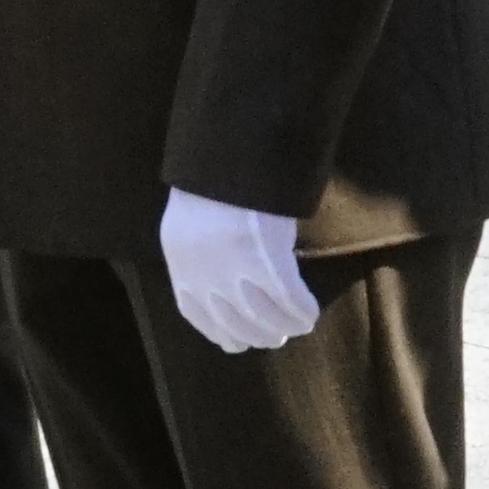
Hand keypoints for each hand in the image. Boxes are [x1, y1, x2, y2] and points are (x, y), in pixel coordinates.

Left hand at [158, 189, 318, 354]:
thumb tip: (229, 281)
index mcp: (180, 259)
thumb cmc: (217, 176)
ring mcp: (233, 268)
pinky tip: (309, 313)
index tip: (237, 340)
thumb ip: (204, 251)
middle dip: (256, 335)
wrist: (231, 148)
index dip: (219, 331)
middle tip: (276, 337)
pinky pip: (287, 299)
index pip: (195, 312)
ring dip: (282, 328)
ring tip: (298, 326)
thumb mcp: (195, 219)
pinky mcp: (264, 260)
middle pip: (232, 322)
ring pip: (261, 317)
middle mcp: (202, 271)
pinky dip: (300, 310)